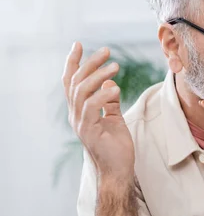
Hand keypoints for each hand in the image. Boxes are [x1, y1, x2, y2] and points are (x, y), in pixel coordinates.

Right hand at [62, 42, 134, 178]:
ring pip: (82, 91)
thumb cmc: (117, 146)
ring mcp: (80, 123)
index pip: (71, 82)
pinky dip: (103, 95)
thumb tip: (109, 83)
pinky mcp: (89, 131)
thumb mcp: (114, 118)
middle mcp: (75, 115)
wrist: (119, 171)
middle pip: (76, 82)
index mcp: (79, 110)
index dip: (73, 63)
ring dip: (98, 76)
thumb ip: (109, 102)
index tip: (78, 44)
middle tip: (107, 51)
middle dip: (90, 63)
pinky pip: (91, 107)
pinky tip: (116, 89)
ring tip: (115, 66)